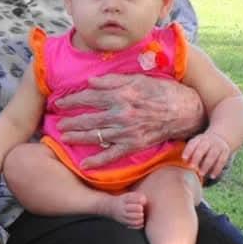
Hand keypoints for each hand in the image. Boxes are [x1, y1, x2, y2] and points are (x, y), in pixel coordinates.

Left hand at [54, 73, 202, 168]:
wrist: (183, 111)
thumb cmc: (161, 91)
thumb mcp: (137, 79)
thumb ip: (112, 80)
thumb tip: (90, 81)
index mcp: (121, 95)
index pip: (89, 97)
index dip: (72, 101)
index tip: (59, 103)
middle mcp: (121, 114)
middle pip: (88, 119)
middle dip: (70, 122)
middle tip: (58, 124)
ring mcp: (126, 131)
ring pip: (96, 136)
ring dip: (77, 137)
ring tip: (64, 137)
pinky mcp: (133, 145)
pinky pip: (112, 155)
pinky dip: (97, 161)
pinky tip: (83, 164)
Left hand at [182, 132, 230, 179]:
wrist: (220, 137)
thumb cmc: (202, 145)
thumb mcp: (196, 143)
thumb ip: (189, 151)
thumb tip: (180, 162)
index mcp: (199, 139)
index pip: (193, 143)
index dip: (188, 151)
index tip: (184, 159)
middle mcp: (208, 141)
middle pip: (202, 149)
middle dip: (197, 158)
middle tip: (192, 168)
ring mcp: (218, 146)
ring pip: (212, 155)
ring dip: (206, 165)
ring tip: (201, 174)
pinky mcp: (225, 152)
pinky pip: (222, 161)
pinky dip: (217, 169)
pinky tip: (212, 176)